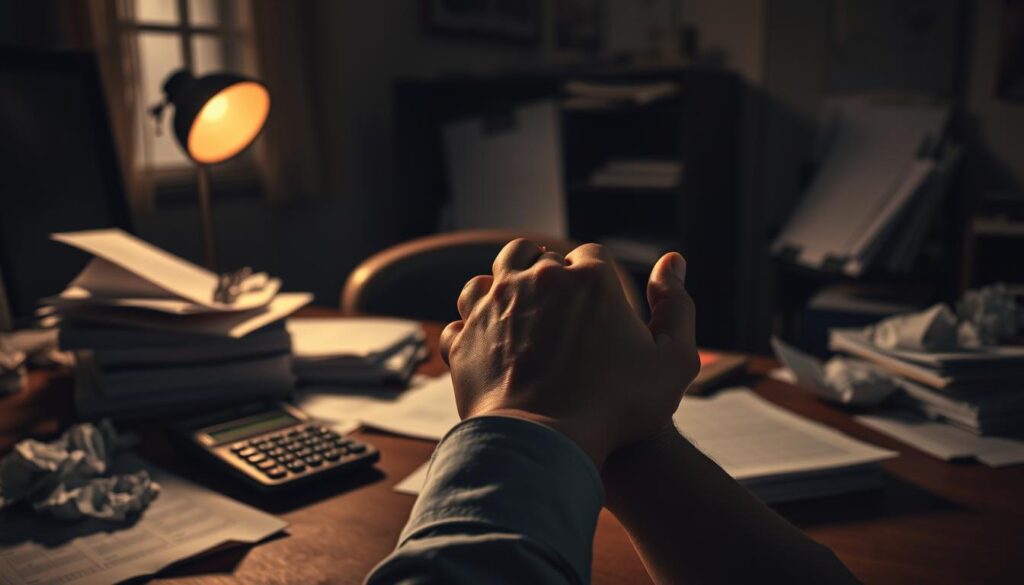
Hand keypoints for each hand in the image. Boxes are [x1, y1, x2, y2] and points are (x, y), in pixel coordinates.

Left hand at [439, 239, 699, 465]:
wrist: (545, 444)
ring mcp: (495, 304)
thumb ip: (678, 307)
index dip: (595, 275)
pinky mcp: (465, 334)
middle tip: (558, 302)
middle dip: (549, 272)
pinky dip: (475, 320)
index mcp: (590, 279)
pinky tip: (489, 337)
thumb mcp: (673, 362)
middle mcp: (538, 279)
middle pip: (538, 255)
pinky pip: (465, 313)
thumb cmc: (617, 409)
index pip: (591, 256)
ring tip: (520, 306)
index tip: (596, 300)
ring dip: (508, 283)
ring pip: (495, 273)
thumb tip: (672, 261)